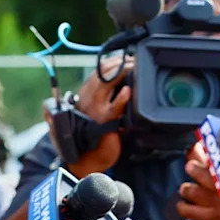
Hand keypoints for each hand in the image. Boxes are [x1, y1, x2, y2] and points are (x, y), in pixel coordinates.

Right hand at [49, 55, 132, 177]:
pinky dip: (120, 98)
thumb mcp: (101, 115)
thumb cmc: (95, 138)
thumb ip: (109, 100)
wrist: (88, 161)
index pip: (97, 72)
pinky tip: (128, 91)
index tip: (126, 57)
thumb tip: (125, 86)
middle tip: (134, 60)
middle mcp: (86, 100)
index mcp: (85, 97)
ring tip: (134, 66)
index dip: (112, 62)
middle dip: (118, 63)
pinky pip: (113, 107)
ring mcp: (93, 110)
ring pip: (104, 84)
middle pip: (101, 73)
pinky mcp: (103, 123)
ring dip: (121, 72)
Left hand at [176, 142, 219, 219]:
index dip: (205, 151)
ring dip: (186, 188)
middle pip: (205, 174)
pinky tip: (184, 204)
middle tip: (190, 166)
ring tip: (187, 188)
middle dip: (194, 168)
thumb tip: (202, 148)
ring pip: (193, 192)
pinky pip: (189, 211)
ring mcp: (219, 205)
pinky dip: (182, 206)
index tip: (196, 146)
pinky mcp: (211, 218)